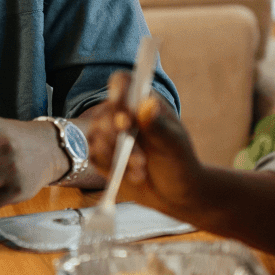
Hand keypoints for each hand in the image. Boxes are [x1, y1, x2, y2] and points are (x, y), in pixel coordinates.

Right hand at [90, 71, 204, 218]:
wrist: (174, 191)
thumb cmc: (179, 161)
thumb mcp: (174, 144)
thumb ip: (159, 126)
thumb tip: (147, 105)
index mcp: (142, 100)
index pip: (122, 83)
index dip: (118, 92)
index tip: (125, 116)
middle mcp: (121, 112)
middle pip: (106, 113)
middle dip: (120, 139)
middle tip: (141, 159)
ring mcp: (109, 133)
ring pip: (97, 136)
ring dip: (117, 156)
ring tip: (141, 171)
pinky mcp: (102, 154)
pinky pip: (95, 155)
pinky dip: (111, 168)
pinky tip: (133, 176)